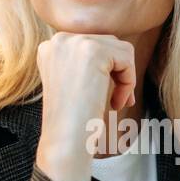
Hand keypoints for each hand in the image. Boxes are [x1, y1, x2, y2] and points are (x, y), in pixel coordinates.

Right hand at [35, 32, 135, 180]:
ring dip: (125, 78)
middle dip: (118, 73)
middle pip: (109, 43)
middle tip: (118, 101)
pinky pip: (126, 58)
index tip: (109, 96)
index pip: (93, 44)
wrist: (65, 140)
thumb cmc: (72, 121)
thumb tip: (121, 50)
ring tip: (117, 102)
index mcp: (51, 48)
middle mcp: (59, 40)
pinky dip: (129, 82)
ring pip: (121, 49)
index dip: (107, 70)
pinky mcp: (91, 50)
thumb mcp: (74, 83)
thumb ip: (88, 63)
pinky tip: (116, 103)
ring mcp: (73, 42)